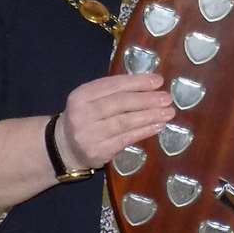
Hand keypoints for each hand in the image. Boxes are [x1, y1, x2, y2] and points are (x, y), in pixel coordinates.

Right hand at [57, 73, 173, 169]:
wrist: (65, 147)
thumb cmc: (85, 117)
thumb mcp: (91, 99)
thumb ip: (114, 91)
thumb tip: (149, 84)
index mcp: (81, 95)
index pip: (113, 85)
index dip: (138, 82)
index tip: (158, 81)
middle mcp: (82, 114)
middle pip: (120, 103)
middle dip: (147, 100)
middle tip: (167, 98)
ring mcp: (89, 134)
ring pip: (125, 122)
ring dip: (150, 116)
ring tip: (168, 112)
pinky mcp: (98, 151)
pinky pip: (126, 139)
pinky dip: (144, 131)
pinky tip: (158, 125)